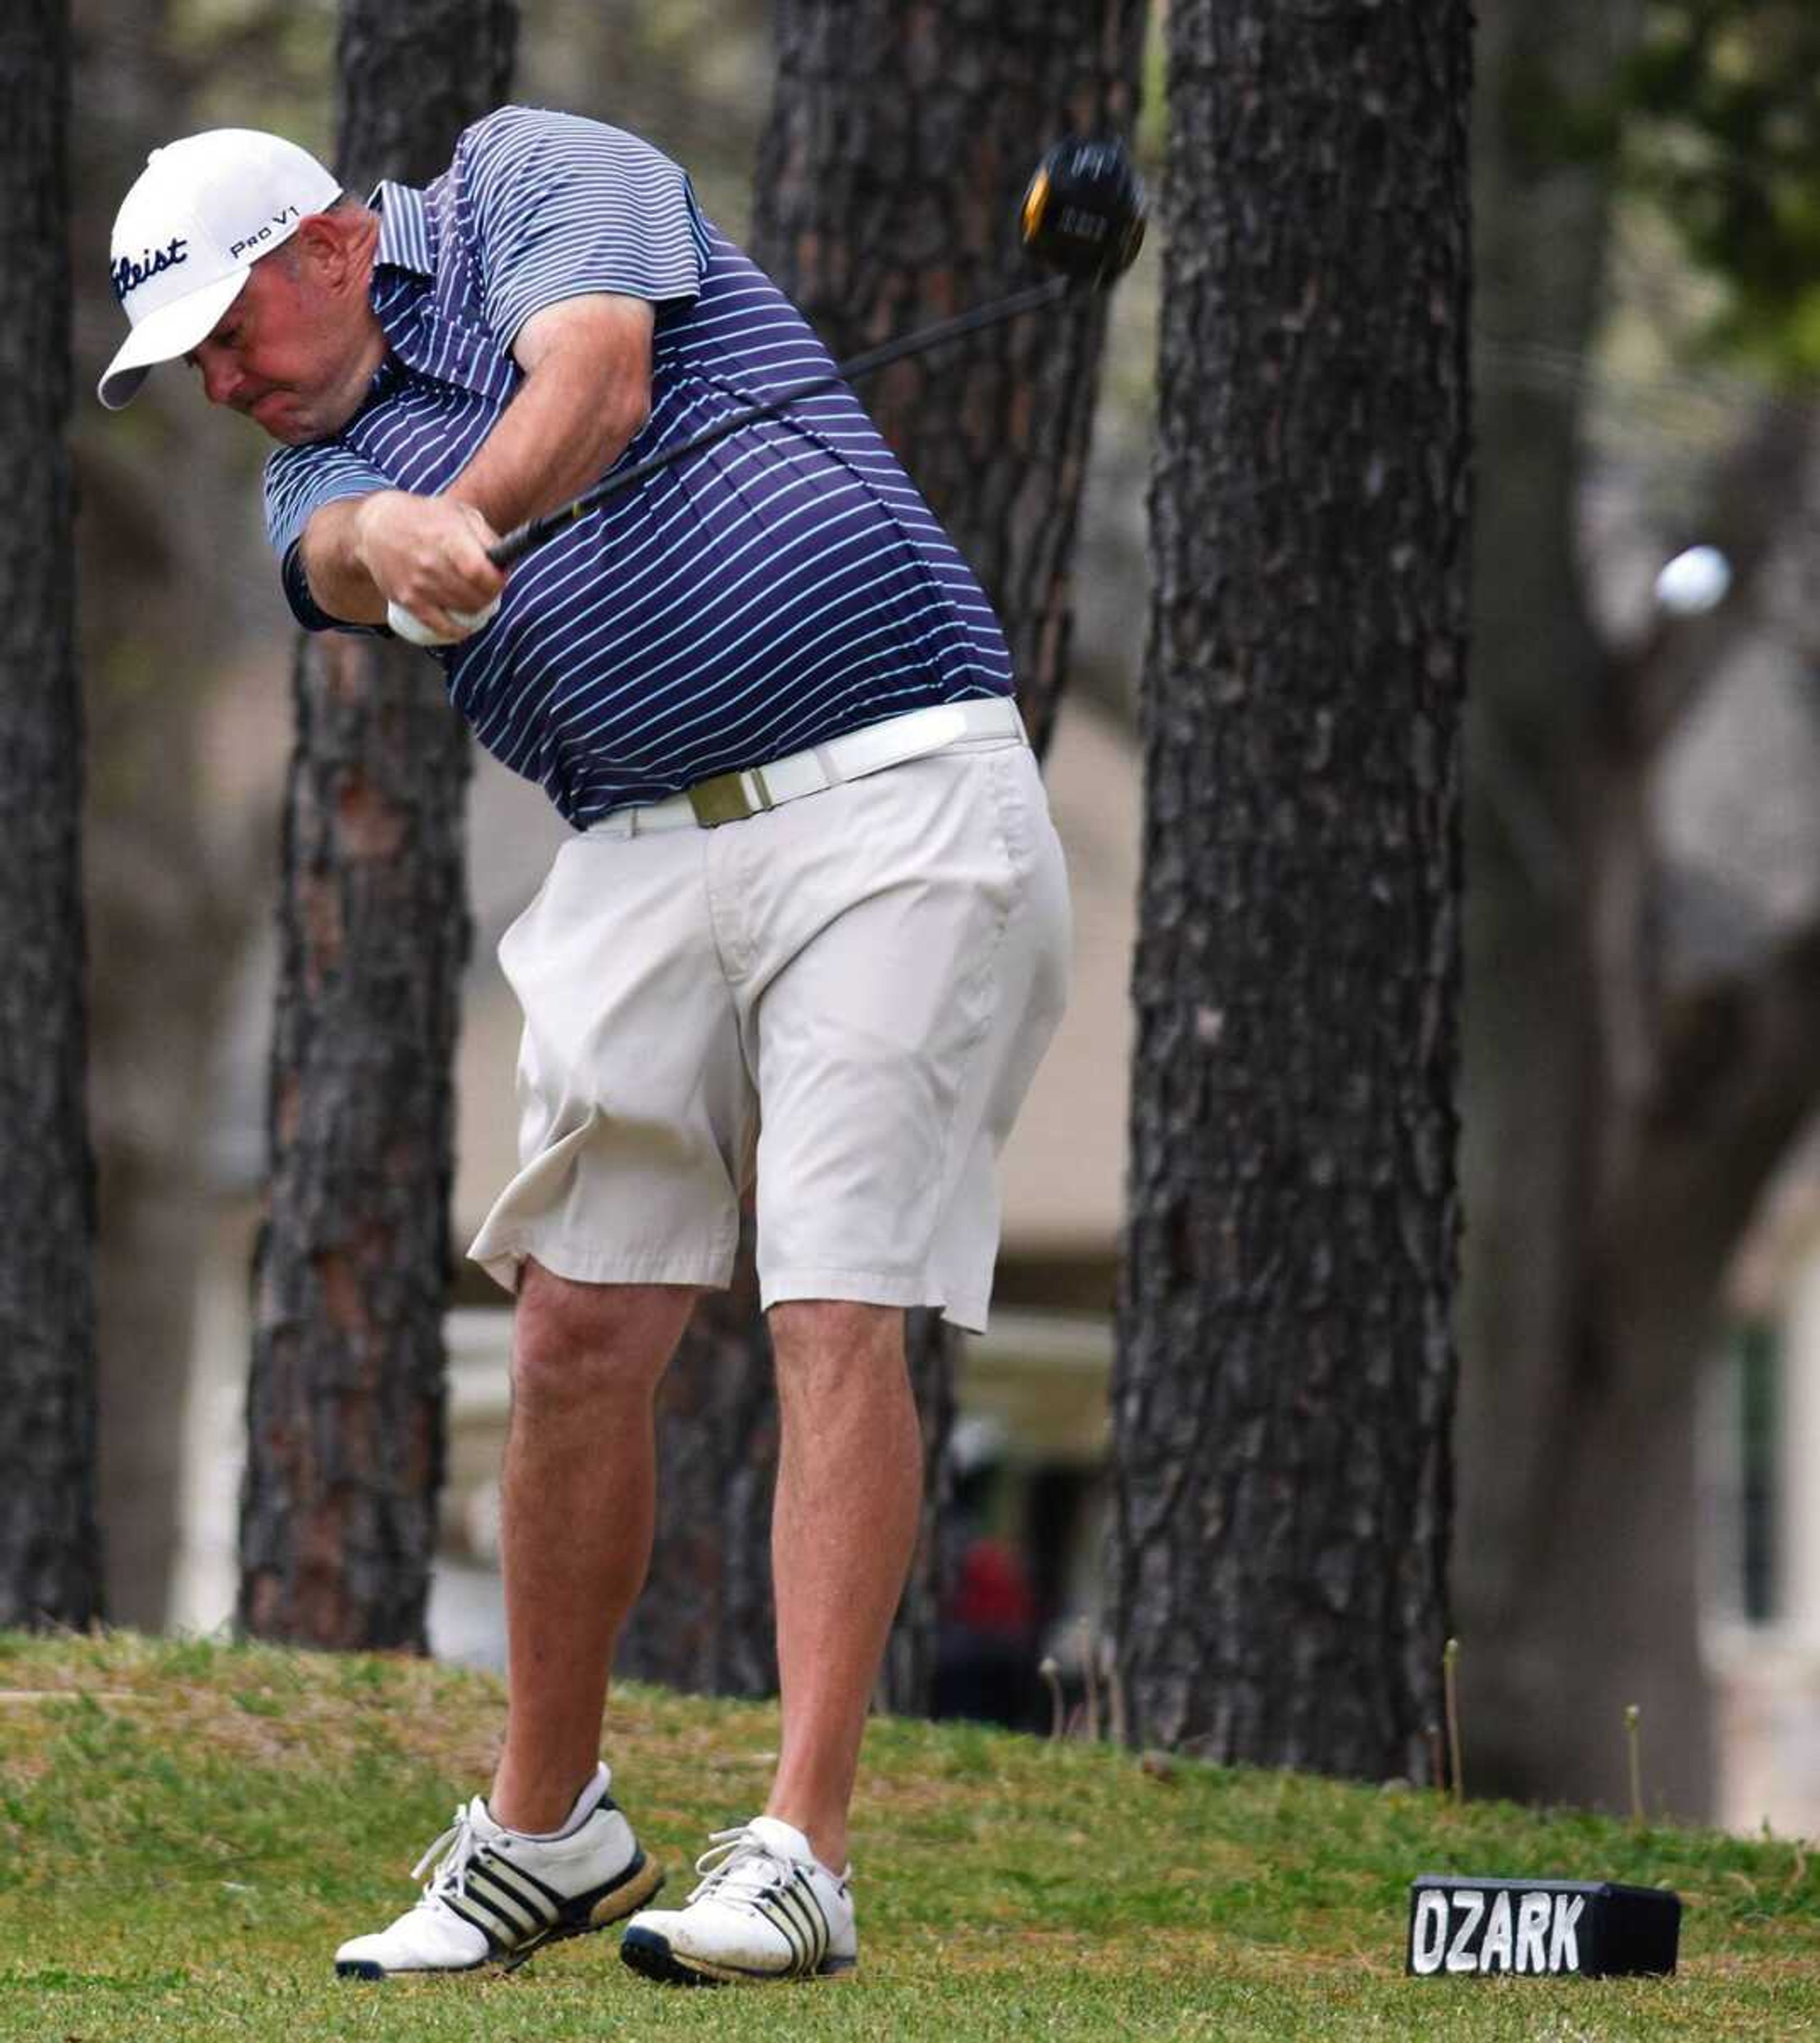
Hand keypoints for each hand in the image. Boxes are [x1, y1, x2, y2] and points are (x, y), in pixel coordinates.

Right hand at [356, 493, 505, 644]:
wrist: (377, 527)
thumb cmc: (425, 518)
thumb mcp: (459, 514)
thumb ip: (487, 537)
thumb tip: (505, 564)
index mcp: (447, 539)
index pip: (481, 573)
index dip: (497, 581)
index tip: (499, 577)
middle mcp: (431, 564)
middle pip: (476, 596)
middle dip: (489, 595)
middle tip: (487, 588)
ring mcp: (418, 585)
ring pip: (463, 610)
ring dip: (475, 608)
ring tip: (473, 596)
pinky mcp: (407, 601)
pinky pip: (440, 626)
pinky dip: (457, 630)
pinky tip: (465, 625)